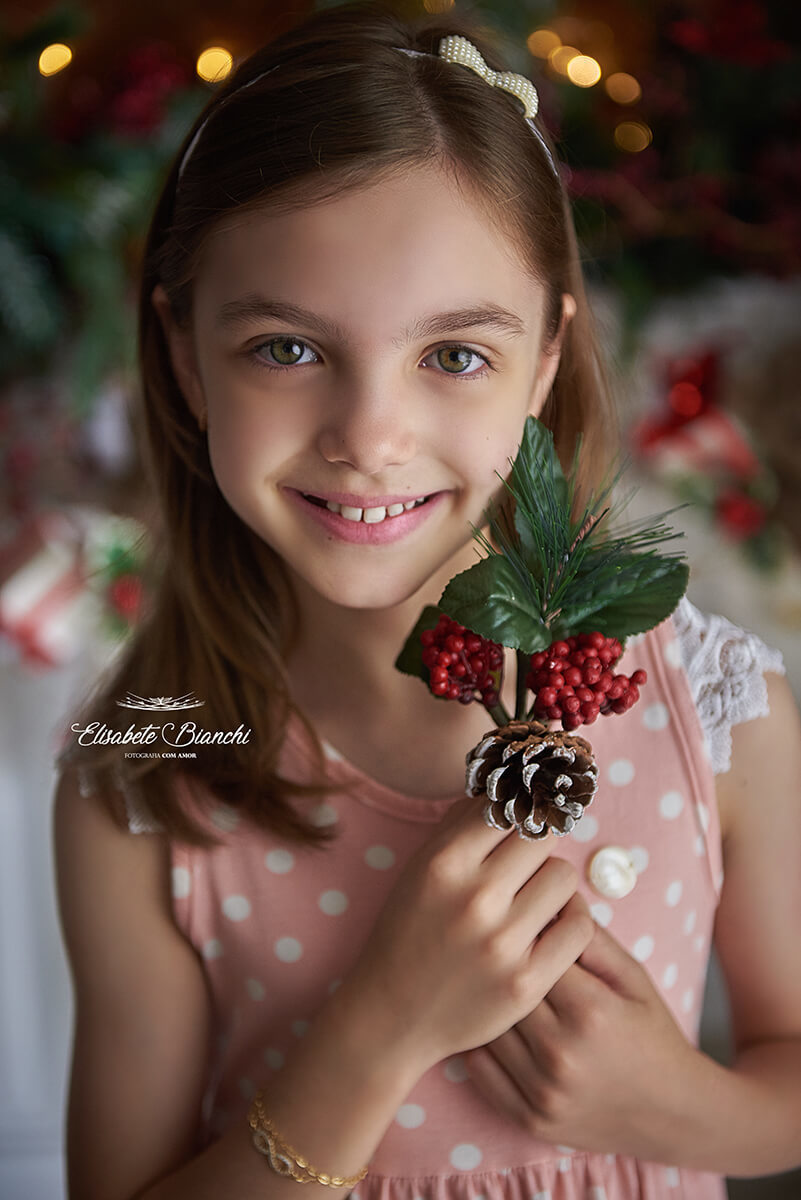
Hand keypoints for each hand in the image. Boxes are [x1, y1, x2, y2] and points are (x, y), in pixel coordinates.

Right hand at [337, 795, 593, 1077]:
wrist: (392, 1014)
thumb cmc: (410, 930)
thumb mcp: (421, 868)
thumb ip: (462, 823)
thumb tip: (510, 784)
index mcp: (444, 864)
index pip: (508, 806)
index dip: (519, 809)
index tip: (523, 817)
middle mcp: (474, 899)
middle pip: (543, 836)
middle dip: (535, 846)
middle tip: (524, 865)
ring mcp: (503, 944)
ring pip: (564, 877)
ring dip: (552, 883)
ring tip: (533, 898)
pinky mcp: (526, 983)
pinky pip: (580, 926)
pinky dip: (571, 920)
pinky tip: (550, 924)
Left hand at [462, 916, 703, 1157]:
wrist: (674, 1115)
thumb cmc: (653, 1034)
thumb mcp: (634, 978)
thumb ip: (591, 938)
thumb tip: (550, 898)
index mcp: (590, 1011)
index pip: (532, 951)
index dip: (525, 933)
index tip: (522, 924)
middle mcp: (561, 1053)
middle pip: (503, 987)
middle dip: (501, 965)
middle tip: (498, 950)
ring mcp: (543, 1091)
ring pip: (487, 1027)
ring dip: (484, 1003)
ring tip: (487, 983)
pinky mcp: (530, 1118)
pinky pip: (479, 1070)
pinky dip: (479, 1043)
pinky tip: (489, 1024)